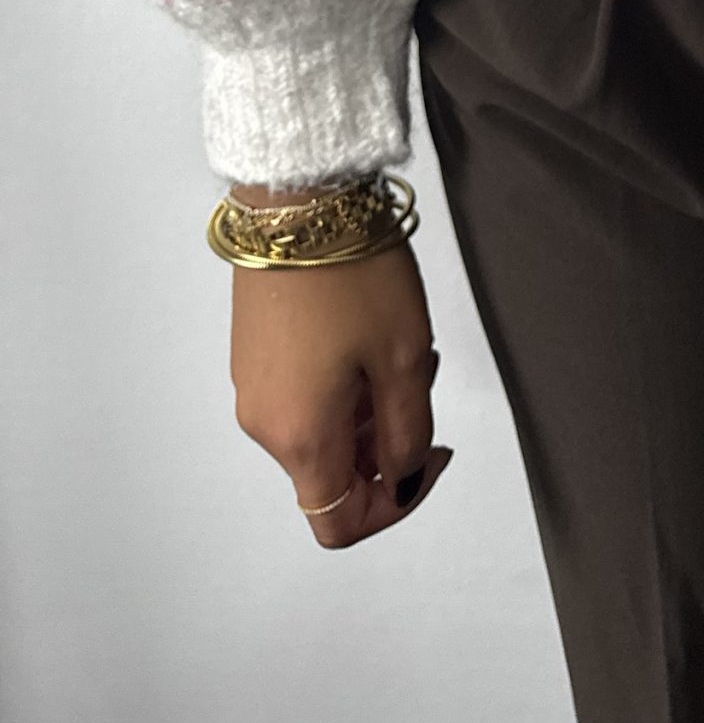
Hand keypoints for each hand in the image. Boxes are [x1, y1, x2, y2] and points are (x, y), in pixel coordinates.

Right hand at [227, 183, 453, 547]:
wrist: (297, 200)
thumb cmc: (356, 278)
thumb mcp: (405, 359)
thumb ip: (407, 434)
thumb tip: (401, 479)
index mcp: (299, 438)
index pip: (337, 522)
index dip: (393, 507)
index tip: (432, 454)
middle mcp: (264, 424)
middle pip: (330, 472)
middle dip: (386, 441)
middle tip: (424, 376)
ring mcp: (252, 386)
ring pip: (320, 428)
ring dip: (368, 406)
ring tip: (401, 341)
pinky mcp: (252, 353)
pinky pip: (303, 394)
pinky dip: (342, 382)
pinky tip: (368, 328)